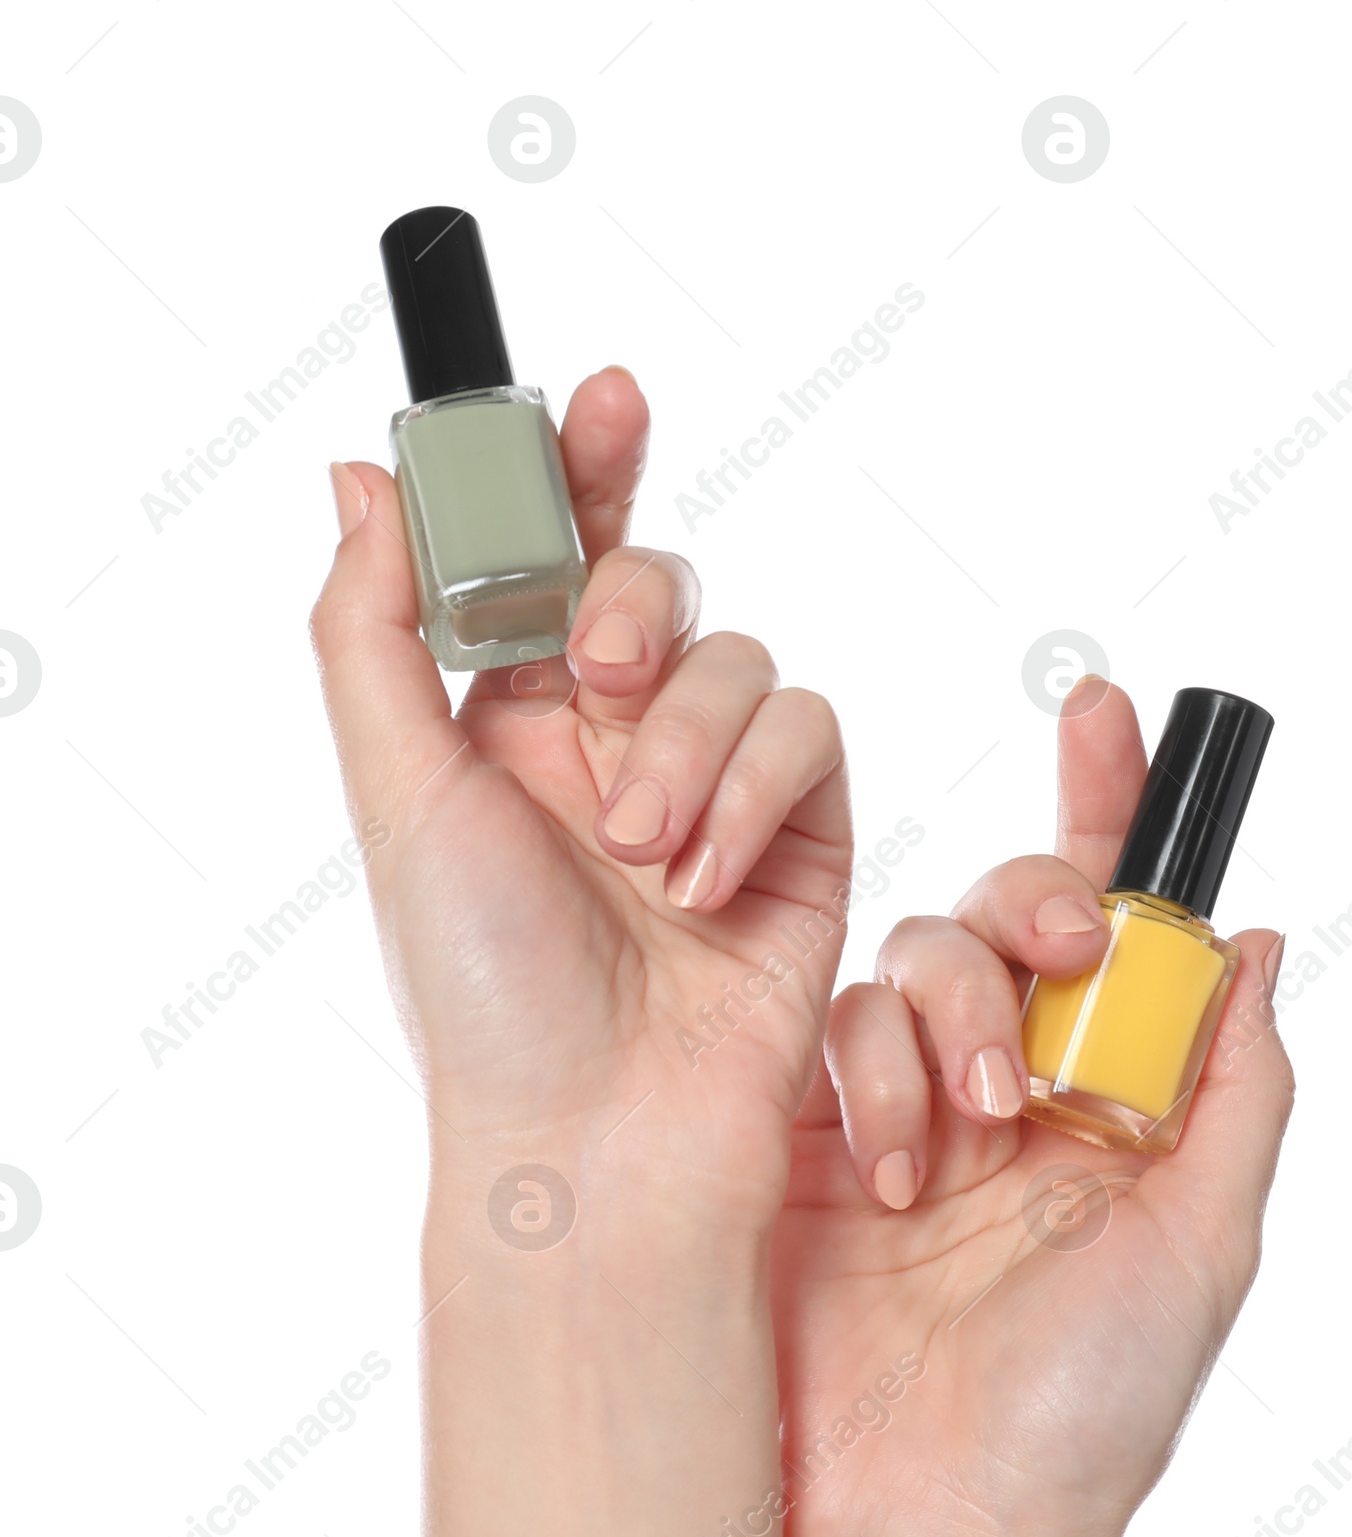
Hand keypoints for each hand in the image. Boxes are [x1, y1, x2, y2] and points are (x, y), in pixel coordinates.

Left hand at [312, 368, 850, 1221]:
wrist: (605, 1137)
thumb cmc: (486, 991)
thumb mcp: (401, 795)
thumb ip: (374, 626)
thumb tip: (358, 480)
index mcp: (504, 726)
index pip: (548, 560)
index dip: (577, 468)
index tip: (602, 398)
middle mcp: (611, 745)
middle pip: (656, 583)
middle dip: (635, 604)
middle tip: (598, 670)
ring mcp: (711, 787)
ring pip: (739, 659)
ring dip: (688, 745)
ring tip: (642, 854)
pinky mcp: (802, 832)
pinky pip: (809, 736)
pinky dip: (759, 796)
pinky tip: (710, 881)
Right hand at [775, 676, 1292, 1536]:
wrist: (940, 1525)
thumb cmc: (1092, 1405)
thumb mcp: (1205, 1239)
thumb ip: (1238, 1087)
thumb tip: (1257, 940)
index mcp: (1107, 1100)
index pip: (1110, 926)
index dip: (1107, 812)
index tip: (1104, 711)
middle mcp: (1003, 1085)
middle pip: (1001, 914)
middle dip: (1025, 921)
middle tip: (1050, 989)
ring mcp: (901, 1106)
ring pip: (910, 958)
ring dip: (945, 1018)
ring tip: (959, 1140)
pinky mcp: (809, 1137)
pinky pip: (833, 1033)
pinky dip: (870, 1072)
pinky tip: (890, 1167)